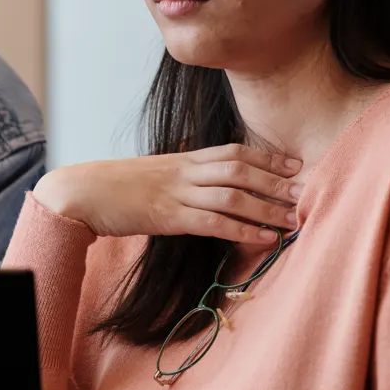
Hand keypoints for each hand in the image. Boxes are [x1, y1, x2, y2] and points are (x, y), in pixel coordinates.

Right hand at [31, 144, 302, 244]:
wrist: (82, 192)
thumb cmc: (115, 187)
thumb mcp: (152, 176)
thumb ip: (181, 179)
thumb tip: (204, 187)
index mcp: (182, 159)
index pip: (233, 151)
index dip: (267, 158)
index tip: (294, 165)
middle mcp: (184, 172)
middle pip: (240, 170)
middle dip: (276, 182)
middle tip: (307, 192)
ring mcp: (176, 193)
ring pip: (232, 195)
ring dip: (267, 208)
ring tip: (294, 220)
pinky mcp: (168, 216)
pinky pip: (213, 222)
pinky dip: (243, 230)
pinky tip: (264, 238)